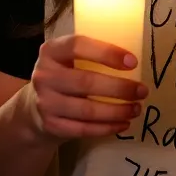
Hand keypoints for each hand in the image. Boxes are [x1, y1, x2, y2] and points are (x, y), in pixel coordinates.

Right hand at [28, 34, 146, 140]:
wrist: (33, 108)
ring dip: (117, 111)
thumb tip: (132, 61)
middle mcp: (44, 75)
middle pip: (86, 82)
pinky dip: (107, 127)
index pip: (78, 46)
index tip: (133, 62)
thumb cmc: (63, 76)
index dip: (107, 53)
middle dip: (119, 88)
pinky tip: (123, 124)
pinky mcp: (51, 126)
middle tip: (142, 91)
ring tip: (136, 108)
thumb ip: (90, 55)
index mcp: (51, 51)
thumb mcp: (67, 59)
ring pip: (87, 110)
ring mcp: (46, 103)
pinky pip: (84, 129)